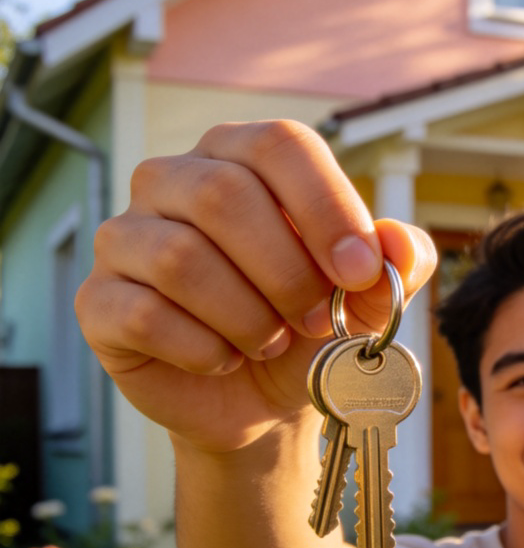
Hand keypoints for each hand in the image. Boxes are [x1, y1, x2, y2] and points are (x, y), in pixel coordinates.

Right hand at [76, 121, 436, 452]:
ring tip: (270, 343)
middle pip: (223, 194)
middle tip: (316, 322)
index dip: (326, 208)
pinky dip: (203, 349)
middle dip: (287, 273)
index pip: (281, 145)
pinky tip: (225, 361)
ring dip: (246, 317)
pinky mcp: (101, 301)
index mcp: (244, 159)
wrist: (264, 402)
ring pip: (179, 256)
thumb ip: (397, 266)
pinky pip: (144, 315)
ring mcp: (128, 238)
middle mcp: (175, 181)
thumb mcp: (369, 301)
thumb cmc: (312, 331)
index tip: (359, 274)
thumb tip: (399, 244)